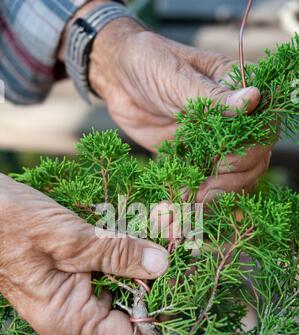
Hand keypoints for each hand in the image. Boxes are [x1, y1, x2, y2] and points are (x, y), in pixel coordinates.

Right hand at [0, 174, 168, 334]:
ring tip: (162, 229)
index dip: (158, 315)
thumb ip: (117, 254)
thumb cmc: (11, 223)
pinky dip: (123, 252)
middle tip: (174, 244)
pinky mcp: (68, 274)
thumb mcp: (69, 239)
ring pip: (120, 287)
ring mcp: (69, 295)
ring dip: (140, 261)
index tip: (179, 281)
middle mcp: (71, 314)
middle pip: (129, 311)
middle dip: (154, 279)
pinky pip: (106, 271)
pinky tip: (137, 230)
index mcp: (69, 319)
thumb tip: (162, 266)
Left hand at [88, 18, 270, 199]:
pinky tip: (176, 208)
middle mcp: (231, 122)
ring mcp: (213, 143)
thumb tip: (253, 99)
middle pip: (252, 162)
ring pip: (230, 179)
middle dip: (230, 183)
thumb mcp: (179, 78)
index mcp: (237, 93)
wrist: (117, 77)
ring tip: (186, 207)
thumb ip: (213, 97)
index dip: (250, 152)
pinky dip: (192, 200)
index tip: (223, 162)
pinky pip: (202, 184)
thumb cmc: (150, 64)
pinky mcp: (193, 158)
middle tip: (202, 193)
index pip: (262, 130)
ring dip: (212, 198)